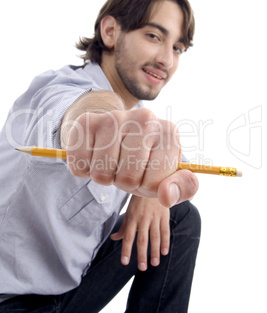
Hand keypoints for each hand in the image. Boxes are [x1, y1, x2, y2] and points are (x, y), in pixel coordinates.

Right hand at [66, 108, 198, 206]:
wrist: (115, 133)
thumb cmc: (145, 160)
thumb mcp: (168, 176)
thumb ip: (181, 188)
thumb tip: (167, 195)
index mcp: (169, 132)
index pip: (154, 183)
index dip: (147, 186)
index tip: (146, 171)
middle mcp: (144, 118)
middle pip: (127, 178)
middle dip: (124, 182)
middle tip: (125, 167)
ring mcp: (114, 116)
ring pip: (102, 173)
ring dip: (104, 176)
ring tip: (111, 161)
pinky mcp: (87, 121)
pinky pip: (79, 165)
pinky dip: (83, 169)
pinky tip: (94, 154)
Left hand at [110, 195, 169, 270]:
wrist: (152, 184)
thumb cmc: (138, 201)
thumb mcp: (129, 212)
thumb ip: (123, 226)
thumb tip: (114, 239)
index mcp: (132, 218)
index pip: (128, 237)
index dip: (126, 250)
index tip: (124, 262)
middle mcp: (143, 218)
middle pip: (142, 239)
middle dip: (142, 254)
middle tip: (142, 268)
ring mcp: (154, 217)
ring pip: (155, 237)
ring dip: (155, 251)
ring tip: (155, 263)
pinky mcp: (164, 215)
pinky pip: (165, 230)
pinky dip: (165, 241)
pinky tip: (164, 252)